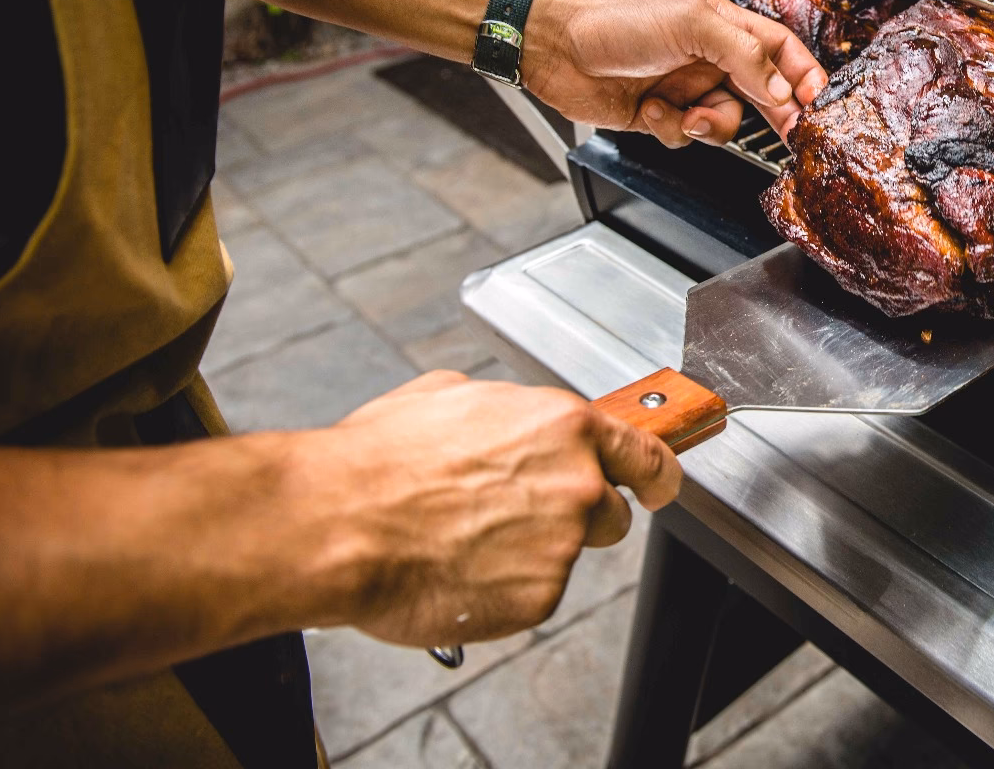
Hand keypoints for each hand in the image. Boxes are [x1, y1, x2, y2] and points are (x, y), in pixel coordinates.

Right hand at [293, 371, 681, 647]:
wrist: (338, 523)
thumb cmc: (380, 460)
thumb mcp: (449, 396)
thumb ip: (504, 411)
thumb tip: (506, 419)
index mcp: (564, 426)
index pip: (645, 454)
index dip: (652, 474)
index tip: (655, 484)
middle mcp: (576, 484)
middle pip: (609, 512)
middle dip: (573, 517)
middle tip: (512, 516)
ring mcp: (561, 545)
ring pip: (565, 555)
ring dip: (529, 553)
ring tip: (463, 539)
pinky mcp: (538, 598)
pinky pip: (533, 594)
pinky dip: (503, 590)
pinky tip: (456, 568)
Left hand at [521, 0, 828, 146]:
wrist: (552, 41)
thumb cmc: (613, 15)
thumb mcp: (692, 24)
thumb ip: (743, 55)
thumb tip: (779, 89)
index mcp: (722, 25)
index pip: (779, 49)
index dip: (802, 74)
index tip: (818, 101)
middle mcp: (707, 56)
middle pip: (760, 90)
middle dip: (775, 115)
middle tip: (790, 135)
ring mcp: (682, 86)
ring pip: (723, 121)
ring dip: (708, 124)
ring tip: (685, 113)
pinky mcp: (657, 113)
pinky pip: (684, 135)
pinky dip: (670, 129)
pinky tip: (650, 109)